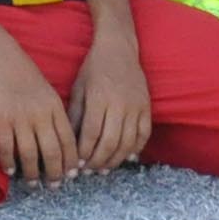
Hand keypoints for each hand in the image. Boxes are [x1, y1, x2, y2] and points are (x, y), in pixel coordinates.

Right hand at [0, 37, 76, 188]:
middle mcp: (41, 115)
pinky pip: (6, 148)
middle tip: (53, 186)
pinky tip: (10, 170)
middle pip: (52, 152)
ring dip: (31, 173)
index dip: (70, 162)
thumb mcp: (48, 93)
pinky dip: (8, 162)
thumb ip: (56, 115)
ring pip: (30, 154)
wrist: (0, 57)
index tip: (71, 176)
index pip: (68, 141)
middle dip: (54, 173)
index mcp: (55, 108)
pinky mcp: (1, 119)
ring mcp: (20, 118)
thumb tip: (61, 141)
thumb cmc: (24, 74)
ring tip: (32, 183)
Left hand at [67, 32, 151, 172]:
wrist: (119, 48)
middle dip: (98, 161)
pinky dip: (135, 150)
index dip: (84, 152)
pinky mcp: (147, 107)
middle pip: (110, 142)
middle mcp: (119, 103)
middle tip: (90, 171)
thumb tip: (70, 144)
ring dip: (115, 160)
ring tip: (104, 169)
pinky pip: (144, 135)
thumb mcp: (78, 88)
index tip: (77, 164)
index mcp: (99, 97)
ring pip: (128, 143)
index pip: (91, 133)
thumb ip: (75, 115)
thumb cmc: (93, 68)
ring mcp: (136, 106)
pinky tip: (125, 158)